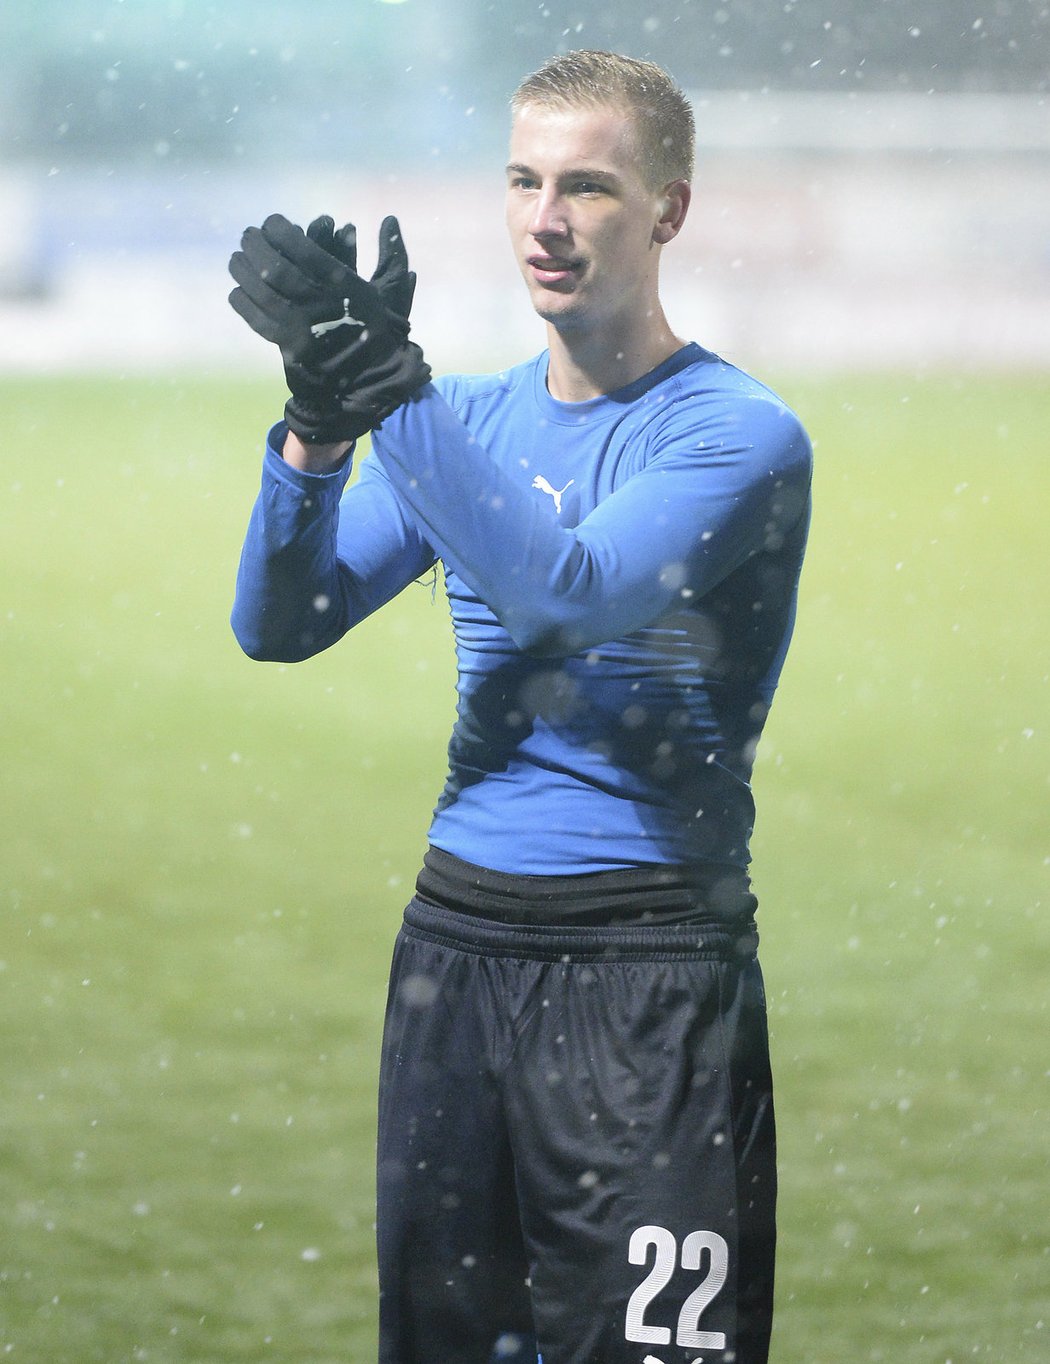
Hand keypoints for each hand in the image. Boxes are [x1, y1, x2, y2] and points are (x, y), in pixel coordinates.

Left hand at [228, 214, 430, 441]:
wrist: (371, 380)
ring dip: (243, 270)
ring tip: (236, 258)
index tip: (272, 222)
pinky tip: (238, 291)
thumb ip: (390, 256)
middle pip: (275, 267)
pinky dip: (242, 303)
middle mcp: (320, 303)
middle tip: (248, 236)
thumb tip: (389, 219)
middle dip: (256, 245)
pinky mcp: (288, 346)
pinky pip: (257, 320)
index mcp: (344, 285)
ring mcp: (301, 327)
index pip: (302, 248)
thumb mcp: (391, 292)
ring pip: (261, 292)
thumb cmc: (381, 331)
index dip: (280, 230)